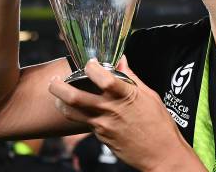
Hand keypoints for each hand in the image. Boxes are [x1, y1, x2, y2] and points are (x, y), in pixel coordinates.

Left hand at [48, 57, 204, 171]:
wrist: (161, 154)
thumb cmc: (159, 125)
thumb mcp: (149, 95)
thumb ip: (131, 77)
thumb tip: (122, 61)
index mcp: (126, 96)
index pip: (102, 77)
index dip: (91, 67)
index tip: (89, 62)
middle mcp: (111, 110)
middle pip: (75, 97)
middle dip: (58, 87)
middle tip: (54, 80)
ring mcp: (103, 125)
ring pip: (72, 113)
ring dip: (60, 102)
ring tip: (57, 94)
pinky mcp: (101, 137)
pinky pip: (84, 123)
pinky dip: (78, 114)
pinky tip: (78, 108)